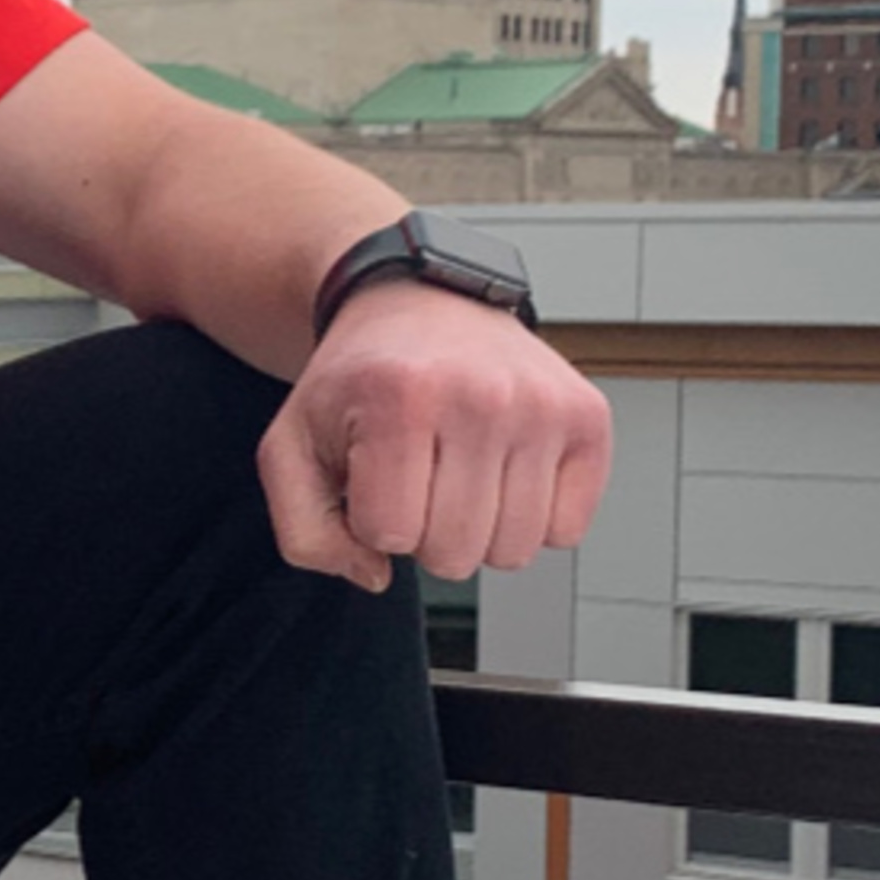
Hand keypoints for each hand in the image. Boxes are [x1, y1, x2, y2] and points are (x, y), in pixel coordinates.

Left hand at [256, 274, 612, 588]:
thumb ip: (304, 531)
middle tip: (419, 476)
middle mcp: (481, 396)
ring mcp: (542, 406)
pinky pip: (567, 531)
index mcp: (400, 398)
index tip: (375, 473)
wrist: (420, 305)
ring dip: (478, 529)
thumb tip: (376, 574)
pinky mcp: (588, 417)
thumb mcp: (291, 444)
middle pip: (456, 554)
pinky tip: (503, 469)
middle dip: (425, 533)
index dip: (373, 519)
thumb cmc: (360, 380)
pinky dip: (533, 517)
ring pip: (514, 550)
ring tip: (459, 472)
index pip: (390, 535)